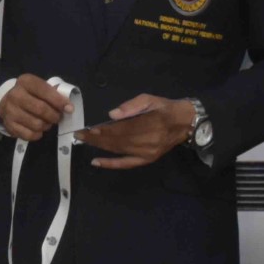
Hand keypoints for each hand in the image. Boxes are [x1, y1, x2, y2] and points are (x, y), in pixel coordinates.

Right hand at [0, 73, 72, 141]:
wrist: (8, 103)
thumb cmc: (31, 95)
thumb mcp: (40, 88)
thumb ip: (54, 94)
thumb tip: (68, 107)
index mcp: (25, 82)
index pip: (45, 90)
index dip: (59, 101)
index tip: (69, 109)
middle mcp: (15, 95)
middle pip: (41, 109)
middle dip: (54, 116)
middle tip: (57, 117)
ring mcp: (10, 111)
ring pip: (37, 124)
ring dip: (46, 125)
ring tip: (46, 122)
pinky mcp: (9, 125)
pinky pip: (30, 135)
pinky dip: (38, 134)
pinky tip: (38, 129)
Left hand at [77, 95, 194, 169]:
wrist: (185, 122)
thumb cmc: (164, 108)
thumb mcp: (150, 99)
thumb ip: (132, 106)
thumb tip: (112, 114)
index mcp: (149, 124)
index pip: (120, 129)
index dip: (103, 130)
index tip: (88, 128)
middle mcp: (148, 141)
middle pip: (116, 141)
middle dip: (96, 138)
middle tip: (79, 134)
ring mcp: (147, 152)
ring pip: (118, 151)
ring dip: (99, 147)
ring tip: (84, 141)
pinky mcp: (148, 159)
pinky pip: (127, 163)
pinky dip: (111, 164)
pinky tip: (96, 162)